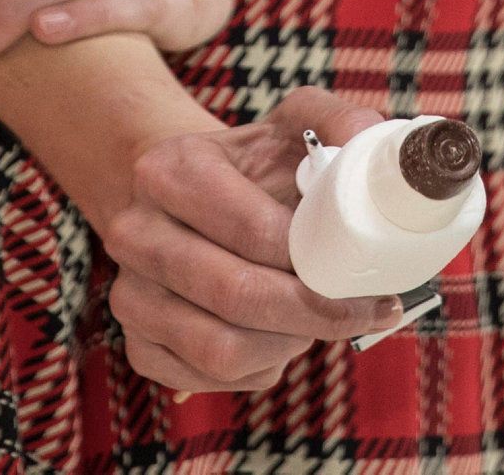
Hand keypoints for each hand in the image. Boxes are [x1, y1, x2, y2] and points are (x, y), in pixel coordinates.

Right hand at [98, 88, 402, 390]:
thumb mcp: (295, 127)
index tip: (362, 270)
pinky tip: (281, 338)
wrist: (192, 199)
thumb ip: (342, 124)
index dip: (316, 259)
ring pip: (221, 349)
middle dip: (313, 312)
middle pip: (236, 295)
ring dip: (287, 344)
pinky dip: (259, 369)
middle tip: (361, 309)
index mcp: (169, 169)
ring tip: (317, 320)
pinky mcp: (139, 345)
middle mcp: (135, 231)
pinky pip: (208, 378)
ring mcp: (129, 293)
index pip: (252, 231)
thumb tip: (374, 141)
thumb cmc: (255, 166)